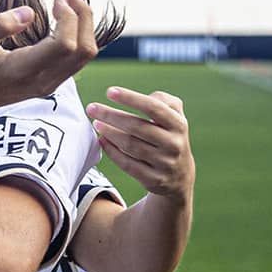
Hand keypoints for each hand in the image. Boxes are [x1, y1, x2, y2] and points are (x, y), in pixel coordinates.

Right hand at [0, 0, 97, 110]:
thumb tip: (29, 12)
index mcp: (22, 71)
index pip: (64, 45)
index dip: (69, 18)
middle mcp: (40, 82)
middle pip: (83, 51)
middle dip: (84, 18)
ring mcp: (47, 86)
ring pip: (84, 57)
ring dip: (84, 27)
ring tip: (70, 4)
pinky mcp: (47, 84)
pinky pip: (76, 61)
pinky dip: (78, 38)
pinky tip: (65, 22)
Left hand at [88, 87, 193, 201]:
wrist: (180, 175)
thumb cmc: (169, 136)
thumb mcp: (174, 117)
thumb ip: (163, 100)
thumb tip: (137, 98)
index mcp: (179, 125)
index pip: (154, 108)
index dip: (131, 98)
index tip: (109, 91)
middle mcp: (173, 144)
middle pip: (137, 127)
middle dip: (111, 116)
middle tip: (91, 108)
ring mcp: (164, 163)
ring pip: (130, 146)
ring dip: (109, 133)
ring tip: (96, 123)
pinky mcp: (153, 179)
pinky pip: (127, 164)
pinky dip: (111, 151)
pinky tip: (102, 140)